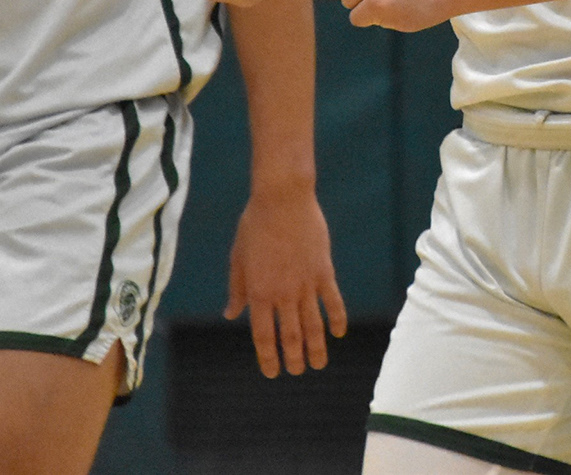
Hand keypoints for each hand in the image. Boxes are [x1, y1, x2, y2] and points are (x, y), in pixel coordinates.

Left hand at [224, 187, 346, 376]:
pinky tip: (338, 333)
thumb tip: (232, 314)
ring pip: (314, 325)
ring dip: (316, 348)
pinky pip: (333, 301)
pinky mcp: (324, 271)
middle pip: (291, 336)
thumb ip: (238, 289)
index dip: (268, 357)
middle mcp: (283, 294)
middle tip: (297, 372)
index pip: (264, 335)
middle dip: (294, 358)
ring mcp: (306, 284)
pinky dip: (337, 319)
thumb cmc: (255, 225)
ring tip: (318, 364)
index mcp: (259, 292)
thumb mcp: (239, 258)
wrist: (282, 199)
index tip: (272, 372)